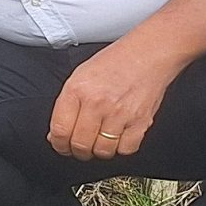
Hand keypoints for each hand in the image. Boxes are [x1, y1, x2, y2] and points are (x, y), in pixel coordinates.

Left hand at [47, 38, 182, 160]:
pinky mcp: (140, 121)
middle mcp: (97, 103)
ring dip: (99, 151)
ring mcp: (120, 113)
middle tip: (80, 147)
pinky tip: (118, 137)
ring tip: (99, 140)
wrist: (148, 54)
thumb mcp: (80, 77)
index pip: (60, 131)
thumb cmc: (115, 63)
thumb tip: (57, 135)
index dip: (59, 145)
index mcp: (77, 90)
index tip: (62, 146)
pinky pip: (126, 149)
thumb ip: (66, 106)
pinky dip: (121, 148)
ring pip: (103, 151)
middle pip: (80, 145)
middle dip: (78, 151)